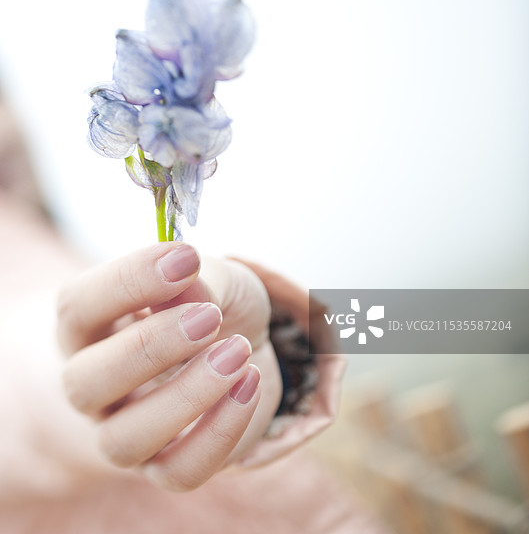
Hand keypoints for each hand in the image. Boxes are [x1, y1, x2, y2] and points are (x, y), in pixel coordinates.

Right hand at [57, 242, 282, 491]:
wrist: (244, 345)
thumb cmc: (212, 302)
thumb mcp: (214, 277)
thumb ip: (201, 279)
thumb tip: (187, 281)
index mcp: (91, 325)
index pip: (77, 307)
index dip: (126, 281)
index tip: (186, 257)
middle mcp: (93, 384)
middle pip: (83, 382)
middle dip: (150, 348)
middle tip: (210, 317)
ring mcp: (122, 432)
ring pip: (123, 440)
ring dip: (186, 396)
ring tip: (239, 353)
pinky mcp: (163, 467)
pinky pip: (177, 472)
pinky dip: (218, 433)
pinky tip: (250, 385)